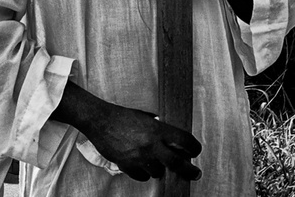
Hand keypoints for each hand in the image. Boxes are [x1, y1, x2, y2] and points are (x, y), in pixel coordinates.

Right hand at [85, 100, 201, 181]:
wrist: (99, 120)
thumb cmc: (121, 116)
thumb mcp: (145, 117)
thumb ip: (159, 129)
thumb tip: (173, 141)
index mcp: (156, 129)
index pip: (185, 141)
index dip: (194, 148)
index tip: (195, 151)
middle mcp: (150, 144)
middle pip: (177, 164)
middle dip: (189, 171)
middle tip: (195, 174)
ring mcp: (139, 157)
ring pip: (158, 172)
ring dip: (159, 168)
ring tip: (154, 160)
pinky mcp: (127, 165)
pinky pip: (142, 177)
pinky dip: (144, 173)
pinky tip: (141, 164)